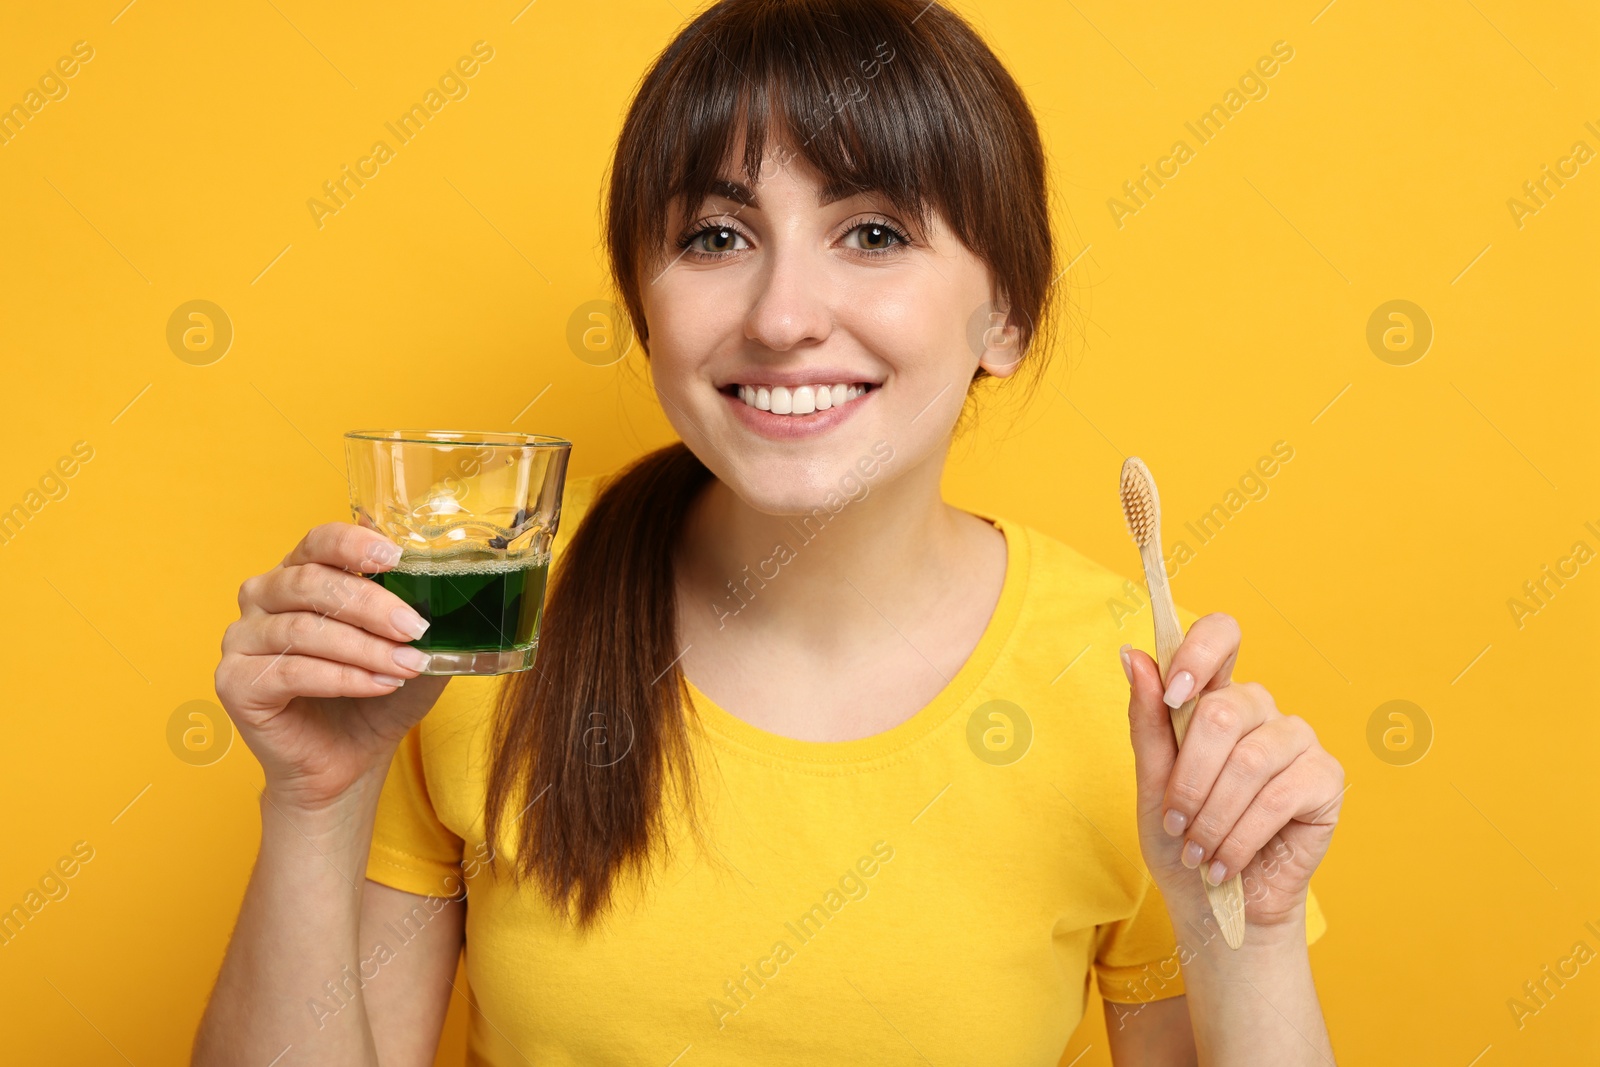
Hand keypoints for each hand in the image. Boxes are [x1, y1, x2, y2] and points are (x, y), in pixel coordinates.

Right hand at [214, 523, 448, 811]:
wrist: (347, 761)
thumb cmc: (374, 698)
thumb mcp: (409, 651)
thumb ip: (424, 617)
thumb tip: (457, 593)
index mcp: (299, 573)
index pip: (319, 541)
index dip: (354, 544)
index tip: (397, 558)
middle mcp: (262, 598)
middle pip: (311, 583)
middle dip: (371, 605)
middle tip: (416, 627)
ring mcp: (242, 639)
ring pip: (302, 629)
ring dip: (364, 648)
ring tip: (406, 665)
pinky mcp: (235, 683)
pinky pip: (290, 671)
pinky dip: (342, 677)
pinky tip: (380, 685)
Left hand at [1120, 613, 1343, 930]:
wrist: (1213, 901)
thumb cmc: (1179, 838)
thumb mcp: (1150, 782)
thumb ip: (1147, 720)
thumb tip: (1132, 656)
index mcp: (1215, 696)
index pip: (1221, 634)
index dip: (1198, 652)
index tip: (1174, 694)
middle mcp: (1259, 709)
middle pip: (1221, 712)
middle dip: (1188, 780)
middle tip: (1175, 825)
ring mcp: (1296, 739)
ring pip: (1248, 761)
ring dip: (1212, 817)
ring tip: (1197, 853)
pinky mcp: (1326, 777)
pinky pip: (1279, 796)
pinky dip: (1240, 836)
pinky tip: (1224, 862)